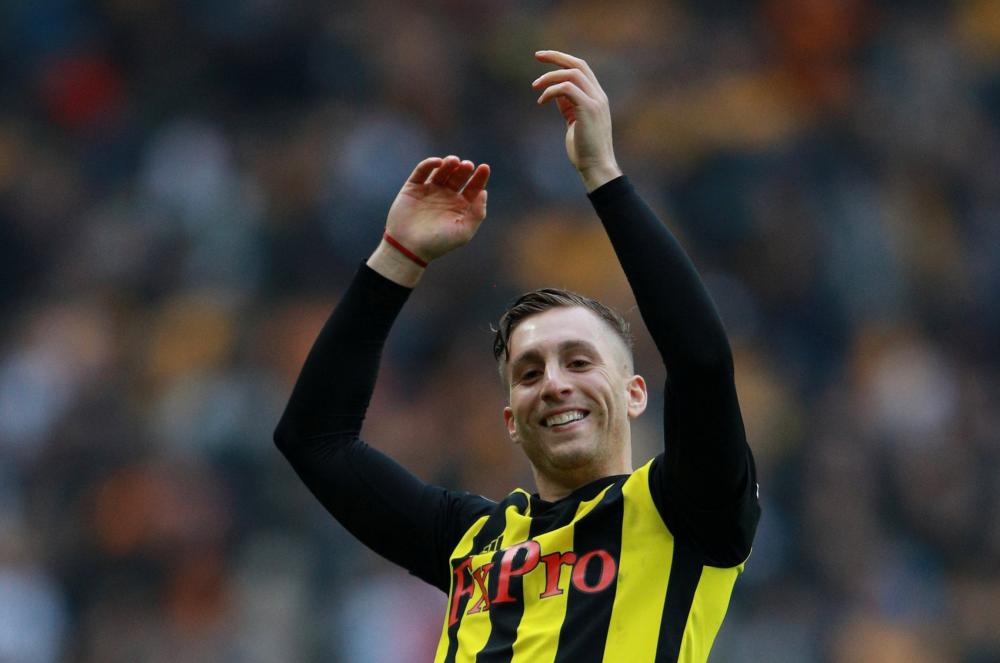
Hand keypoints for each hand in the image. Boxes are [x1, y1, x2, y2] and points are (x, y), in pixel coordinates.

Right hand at [385, 155, 490, 262]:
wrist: (408, 248)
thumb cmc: (438, 243)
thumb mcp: (463, 232)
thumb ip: (477, 214)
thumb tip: (483, 192)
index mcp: (460, 206)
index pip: (473, 187)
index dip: (480, 177)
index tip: (484, 168)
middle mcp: (446, 196)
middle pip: (458, 176)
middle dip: (464, 168)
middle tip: (467, 165)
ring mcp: (429, 190)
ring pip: (442, 171)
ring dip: (449, 163)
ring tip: (454, 161)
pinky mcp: (413, 187)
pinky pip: (422, 171)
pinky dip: (429, 164)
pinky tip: (438, 162)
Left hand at [532, 50, 622, 191]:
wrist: (596, 167)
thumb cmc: (584, 150)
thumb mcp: (574, 123)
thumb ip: (568, 106)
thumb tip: (554, 94)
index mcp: (597, 98)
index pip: (581, 69)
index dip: (563, 60)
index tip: (544, 58)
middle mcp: (599, 96)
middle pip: (578, 64)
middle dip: (557, 56)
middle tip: (537, 55)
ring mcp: (595, 101)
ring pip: (571, 74)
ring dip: (550, 76)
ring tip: (535, 86)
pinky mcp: (588, 109)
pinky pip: (566, 88)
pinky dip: (551, 91)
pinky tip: (541, 101)